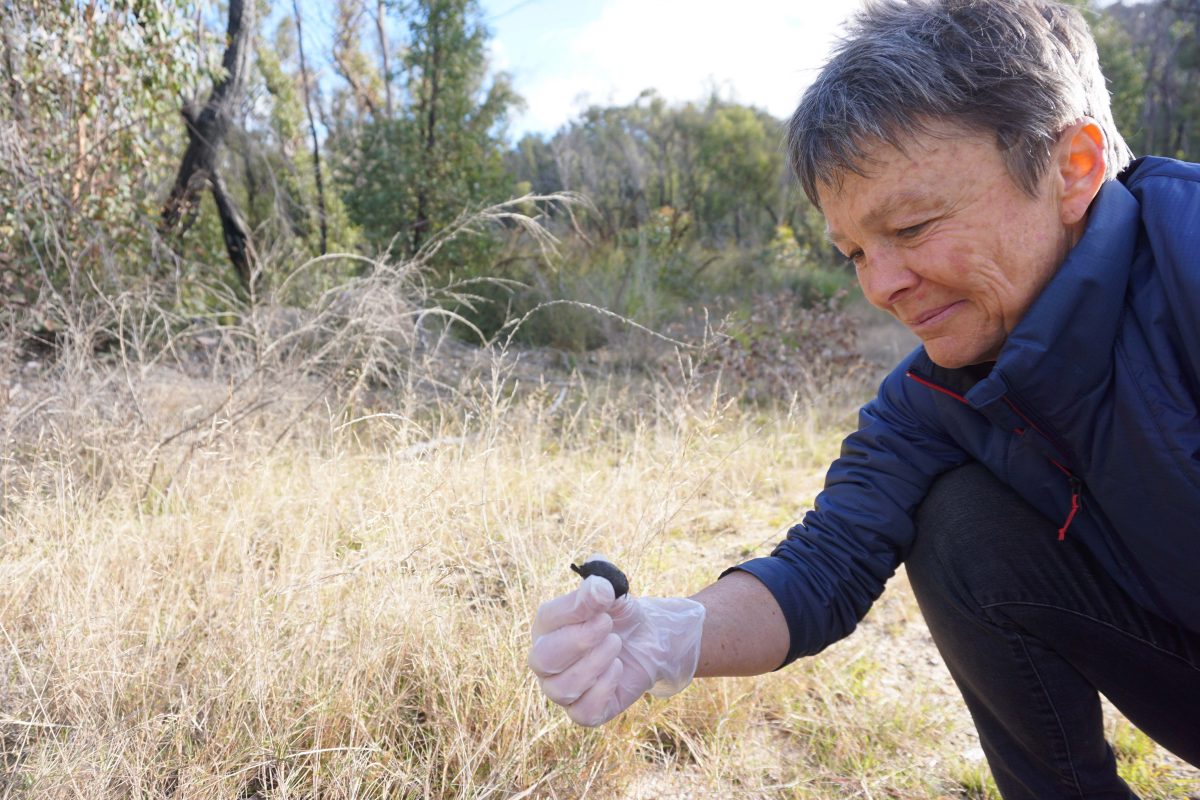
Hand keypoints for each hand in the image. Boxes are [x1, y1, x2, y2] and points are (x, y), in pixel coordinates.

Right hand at [528, 572, 705, 726]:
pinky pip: (582, 712)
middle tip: (608, 625)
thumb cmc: (619, 616)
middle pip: (543, 659)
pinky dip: (603, 688)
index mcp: (547, 626)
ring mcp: (561, 688)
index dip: (576, 609)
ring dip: (595, 664)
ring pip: (562, 689)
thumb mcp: (614, 595)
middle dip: (580, 641)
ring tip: (616, 644)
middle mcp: (546, 660)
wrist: (645, 643)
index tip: (605, 598)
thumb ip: (603, 586)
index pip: (547, 619)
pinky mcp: (583, 711)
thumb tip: (597, 588)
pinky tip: (617, 668)